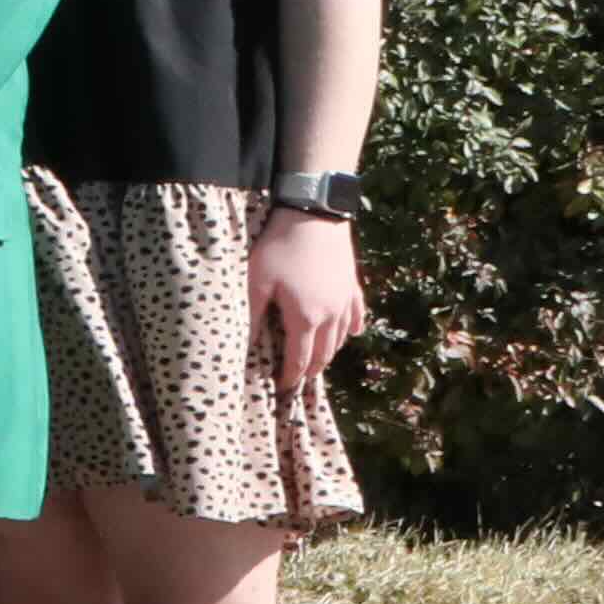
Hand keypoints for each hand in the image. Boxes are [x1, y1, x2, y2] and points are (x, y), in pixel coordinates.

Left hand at [251, 205, 363, 404]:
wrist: (314, 216)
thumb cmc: (280, 247)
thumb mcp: (257, 281)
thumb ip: (253, 315)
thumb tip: (247, 344)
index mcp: (305, 319)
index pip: (299, 359)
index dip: (290, 377)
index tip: (282, 387)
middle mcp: (331, 316)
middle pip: (324, 354)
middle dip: (311, 370)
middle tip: (298, 380)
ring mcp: (345, 301)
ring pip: (341, 338)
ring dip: (330, 352)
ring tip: (317, 361)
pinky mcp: (353, 285)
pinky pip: (356, 315)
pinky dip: (351, 329)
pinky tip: (351, 334)